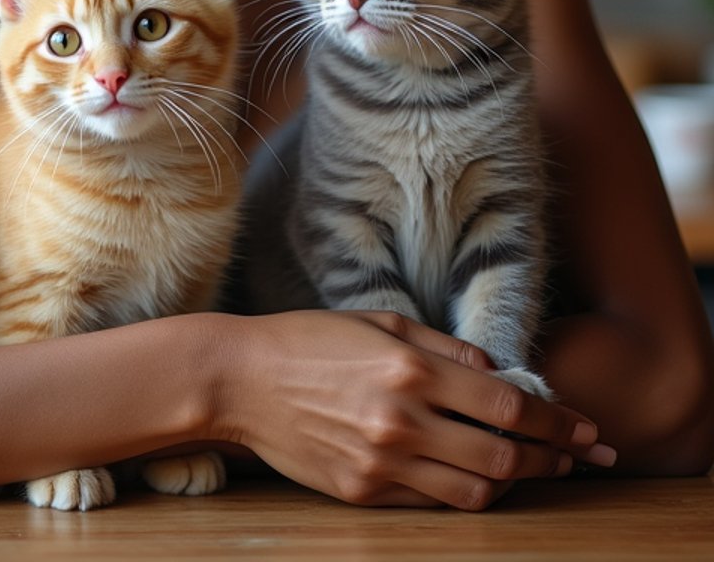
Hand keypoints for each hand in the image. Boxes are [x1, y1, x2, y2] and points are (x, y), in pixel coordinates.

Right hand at [218, 310, 614, 509]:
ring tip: (529, 468)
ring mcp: (382, 463)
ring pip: (474, 491)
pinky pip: (432, 502)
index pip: (507, 406)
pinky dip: (463, 491)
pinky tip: (473, 474)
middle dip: (549, 459)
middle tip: (574, 456)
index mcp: (409, 369)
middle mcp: (402, 420)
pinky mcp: (363, 492)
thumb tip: (496, 373)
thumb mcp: (379, 322)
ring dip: (512, 482)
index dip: (556, 421)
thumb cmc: (310, 339)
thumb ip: (444, 347)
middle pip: (502, 457)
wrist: (240, 380)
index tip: (583, 428)